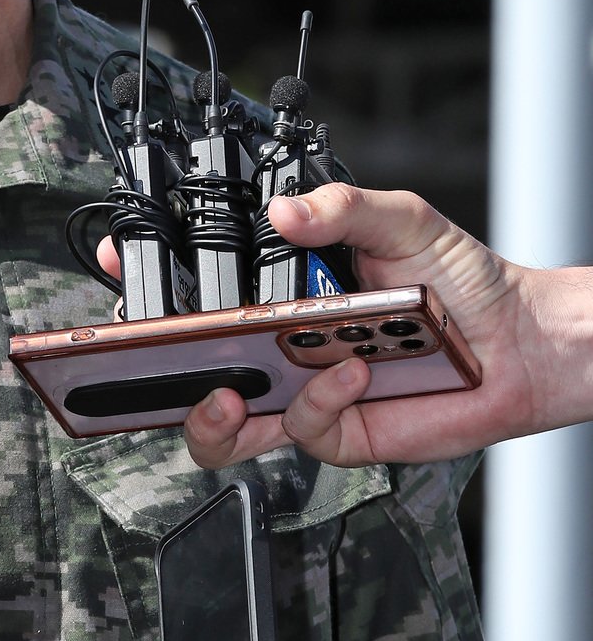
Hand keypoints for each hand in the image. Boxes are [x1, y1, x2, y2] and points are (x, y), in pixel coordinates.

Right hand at [99, 184, 592, 468]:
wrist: (518, 343)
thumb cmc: (459, 280)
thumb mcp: (401, 219)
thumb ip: (342, 207)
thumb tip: (286, 212)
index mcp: (281, 290)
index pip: (201, 289)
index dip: (152, 286)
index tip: (122, 268)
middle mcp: (279, 344)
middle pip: (194, 364)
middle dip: (157, 365)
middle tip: (157, 350)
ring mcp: (299, 391)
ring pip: (223, 422)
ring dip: (211, 412)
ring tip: (227, 391)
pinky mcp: (334, 432)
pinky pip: (299, 428)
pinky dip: (318, 400)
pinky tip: (350, 370)